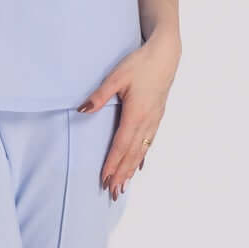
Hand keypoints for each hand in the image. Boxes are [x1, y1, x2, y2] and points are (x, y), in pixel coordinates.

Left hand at [78, 28, 180, 199]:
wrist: (166, 55)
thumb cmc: (141, 63)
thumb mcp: (116, 76)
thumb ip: (99, 95)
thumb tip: (82, 110)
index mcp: (136, 114)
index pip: (121, 145)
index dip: (112, 164)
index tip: (105, 179)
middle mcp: (147, 122)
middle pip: (132, 154)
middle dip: (122, 174)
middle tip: (114, 193)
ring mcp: (154, 121)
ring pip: (141, 151)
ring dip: (131, 169)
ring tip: (124, 186)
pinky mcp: (157, 116)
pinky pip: (149, 143)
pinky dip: (142, 157)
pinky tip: (139, 165)